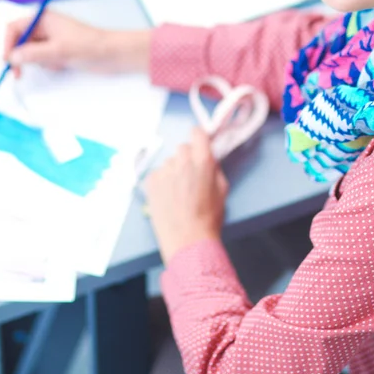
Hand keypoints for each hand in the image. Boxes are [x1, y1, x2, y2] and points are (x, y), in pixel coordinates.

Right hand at [3, 10, 151, 77]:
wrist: (114, 55)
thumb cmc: (90, 46)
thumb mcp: (59, 50)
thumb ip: (33, 53)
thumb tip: (12, 57)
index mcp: (44, 18)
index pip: (14, 28)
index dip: (7, 44)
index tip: (7, 61)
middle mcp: (45, 27)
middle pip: (19, 41)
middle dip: (20, 56)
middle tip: (18, 74)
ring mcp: (51, 40)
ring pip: (30, 53)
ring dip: (37, 62)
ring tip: (54, 64)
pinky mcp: (58, 52)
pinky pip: (42, 60)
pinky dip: (48, 66)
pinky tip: (61, 66)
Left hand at [146, 128, 228, 264]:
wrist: (187, 240)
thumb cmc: (209, 217)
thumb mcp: (223, 190)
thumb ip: (215, 168)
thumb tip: (208, 159)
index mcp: (202, 161)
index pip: (197, 133)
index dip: (199, 138)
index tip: (200, 146)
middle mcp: (181, 162)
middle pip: (183, 148)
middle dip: (188, 158)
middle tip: (190, 176)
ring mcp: (164, 171)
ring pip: (170, 162)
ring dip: (174, 171)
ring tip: (178, 193)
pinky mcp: (150, 182)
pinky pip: (158, 174)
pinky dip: (163, 181)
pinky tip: (168, 197)